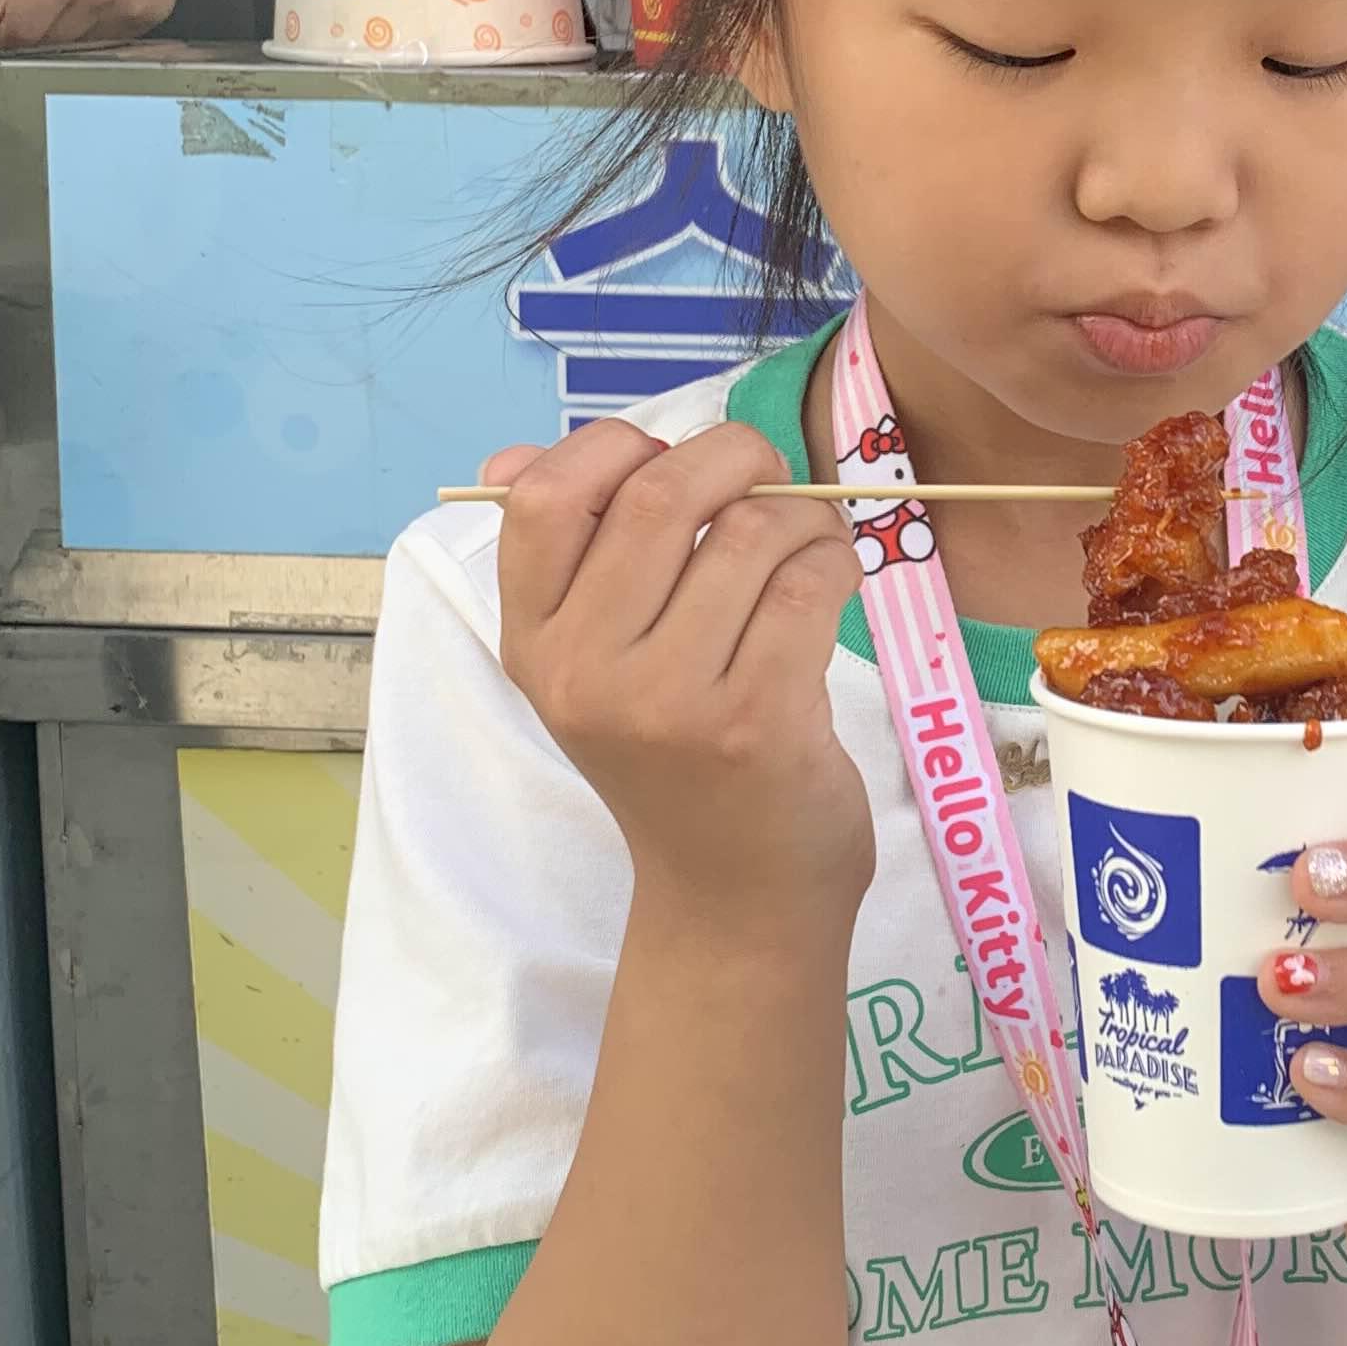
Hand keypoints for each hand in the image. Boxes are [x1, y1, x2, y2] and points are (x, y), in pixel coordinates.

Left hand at [0, 0, 210, 45]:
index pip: (21, 32)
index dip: (3, 36)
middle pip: (49, 45)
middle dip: (34, 30)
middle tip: (36, 5)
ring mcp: (127, 9)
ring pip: (81, 46)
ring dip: (67, 30)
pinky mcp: (151, 16)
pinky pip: (112, 38)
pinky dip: (98, 25)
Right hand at [483, 420, 870, 922]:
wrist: (733, 898)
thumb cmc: (674, 760)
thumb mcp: (592, 669)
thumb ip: (564, 559)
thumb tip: (511, 452)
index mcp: (533, 644)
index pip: (541, 498)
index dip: (613, 447)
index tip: (667, 463)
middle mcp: (584, 672)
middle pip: (658, 494)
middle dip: (735, 457)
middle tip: (768, 476)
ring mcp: (669, 701)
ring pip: (750, 533)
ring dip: (801, 518)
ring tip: (806, 547)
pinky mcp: (756, 721)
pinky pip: (808, 583)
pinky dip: (835, 563)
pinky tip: (831, 589)